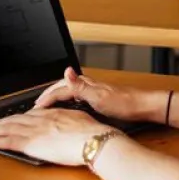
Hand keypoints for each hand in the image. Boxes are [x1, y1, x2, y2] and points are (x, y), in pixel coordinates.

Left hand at [0, 108, 114, 165]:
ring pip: (9, 129)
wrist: (92, 139)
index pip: (30, 115)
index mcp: (53, 114)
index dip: (18, 117)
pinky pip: (10, 142)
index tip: (12, 120)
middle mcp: (41, 120)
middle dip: (2, 122)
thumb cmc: (92, 132)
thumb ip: (69, 117)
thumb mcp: (80, 118)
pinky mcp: (32, 144)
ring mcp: (35, 131)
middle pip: (16, 120)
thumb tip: (67, 119)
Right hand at [33, 67, 160, 121]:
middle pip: (61, 87)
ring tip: (47, 105)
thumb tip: (67, 71)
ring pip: (68, 91)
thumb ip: (80, 85)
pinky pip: (75, 97)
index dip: (46, 99)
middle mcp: (88, 85)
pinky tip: (68, 108)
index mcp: (85, 84)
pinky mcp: (97, 97)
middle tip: (36, 105)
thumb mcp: (99, 96)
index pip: (59, 90)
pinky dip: (67, 102)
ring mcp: (92, 90)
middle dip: (48, 95)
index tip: (35, 108)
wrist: (142, 106)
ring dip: (56, 97)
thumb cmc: (124, 103)